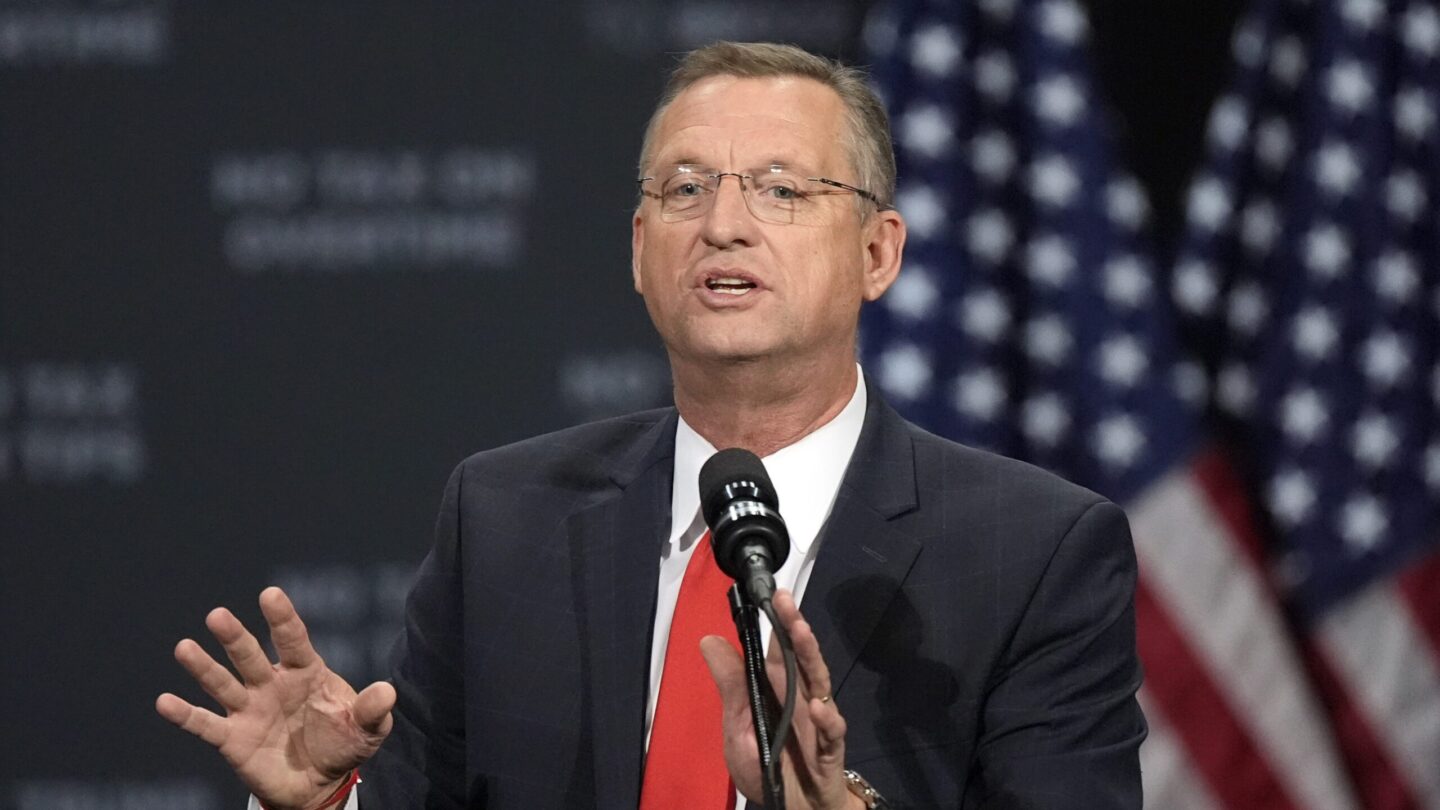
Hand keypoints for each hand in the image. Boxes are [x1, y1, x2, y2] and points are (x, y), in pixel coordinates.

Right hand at [156, 586, 394, 809]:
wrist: (319, 783)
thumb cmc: (344, 743)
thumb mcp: (367, 729)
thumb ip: (373, 710)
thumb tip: (388, 692)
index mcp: (305, 672)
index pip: (292, 639)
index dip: (282, 618)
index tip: (270, 594)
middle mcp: (271, 683)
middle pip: (250, 655)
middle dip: (235, 637)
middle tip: (218, 615)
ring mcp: (249, 709)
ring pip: (222, 683)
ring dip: (204, 667)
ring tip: (185, 648)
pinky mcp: (232, 738)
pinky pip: (205, 725)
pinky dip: (185, 715)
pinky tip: (165, 701)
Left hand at [701, 589, 861, 809]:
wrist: (796, 809)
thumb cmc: (768, 765)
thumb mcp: (737, 726)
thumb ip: (730, 686)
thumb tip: (708, 639)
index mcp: (778, 690)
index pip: (779, 650)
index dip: (778, 622)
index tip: (772, 594)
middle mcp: (801, 698)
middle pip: (800, 657)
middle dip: (794, 627)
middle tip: (785, 599)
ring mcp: (818, 721)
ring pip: (818, 683)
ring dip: (811, 657)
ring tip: (801, 632)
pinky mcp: (829, 750)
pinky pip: (832, 732)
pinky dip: (826, 719)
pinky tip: (816, 707)